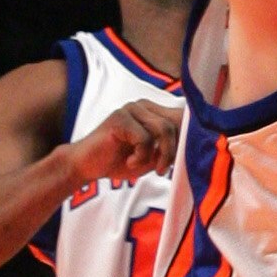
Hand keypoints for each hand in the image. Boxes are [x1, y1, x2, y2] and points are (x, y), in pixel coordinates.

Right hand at [65, 98, 180, 189]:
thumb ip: (168, 149)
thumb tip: (190, 146)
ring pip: (163, 129)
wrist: (86, 166)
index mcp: (153, 112)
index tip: (182, 159)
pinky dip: (140, 157)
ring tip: (142, 166)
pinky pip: (145, 138)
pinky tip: (129, 162)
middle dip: (172, 151)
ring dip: (157, 155)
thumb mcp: (151, 157)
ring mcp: (132, 109)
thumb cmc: (119, 161)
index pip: (181, 117)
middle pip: (176, 123)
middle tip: (161, 170)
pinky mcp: (121, 117)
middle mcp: (144, 106)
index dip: (188, 136)